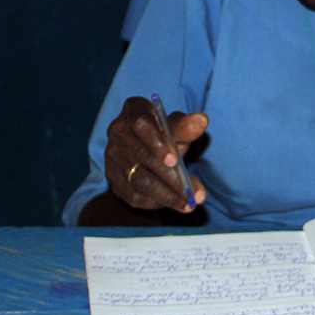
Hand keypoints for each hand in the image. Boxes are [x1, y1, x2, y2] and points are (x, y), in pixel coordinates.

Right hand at [104, 96, 208, 212]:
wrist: (148, 148)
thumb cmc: (165, 134)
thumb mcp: (176, 127)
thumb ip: (186, 127)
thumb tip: (201, 120)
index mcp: (133, 110)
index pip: (141, 124)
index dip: (157, 142)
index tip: (175, 160)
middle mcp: (117, 131)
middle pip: (143, 157)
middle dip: (172, 178)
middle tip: (195, 194)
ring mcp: (112, 156)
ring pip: (140, 180)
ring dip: (167, 195)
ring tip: (189, 204)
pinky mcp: (112, 178)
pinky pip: (133, 194)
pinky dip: (155, 202)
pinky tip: (173, 204)